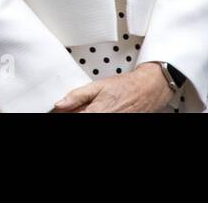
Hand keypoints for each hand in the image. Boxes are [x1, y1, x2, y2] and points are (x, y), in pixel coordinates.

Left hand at [52, 64, 172, 112]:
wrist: (147, 89)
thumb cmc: (125, 86)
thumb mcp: (98, 85)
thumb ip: (77, 96)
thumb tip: (59, 104)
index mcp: (96, 112)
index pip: (72, 117)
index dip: (65, 113)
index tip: (61, 110)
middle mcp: (104, 119)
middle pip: (80, 119)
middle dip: (76, 113)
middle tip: (78, 107)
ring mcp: (113, 122)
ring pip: (89, 119)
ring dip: (85, 113)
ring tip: (93, 106)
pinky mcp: (118, 123)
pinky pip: (100, 120)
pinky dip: (96, 114)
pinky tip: (99, 109)